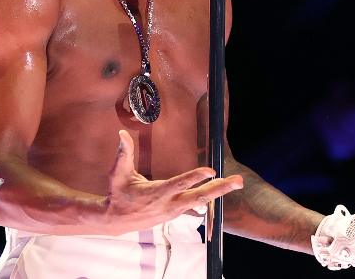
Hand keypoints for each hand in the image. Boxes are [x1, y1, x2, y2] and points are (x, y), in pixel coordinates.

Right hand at [104, 130, 242, 233]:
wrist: (116, 220)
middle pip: (199, 197)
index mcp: (156, 193)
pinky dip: (210, 199)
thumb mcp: (118, 173)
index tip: (211, 170)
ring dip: (219, 192)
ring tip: (237, 182)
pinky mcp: (176, 213)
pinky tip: (223, 191)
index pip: (179, 184)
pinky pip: (196, 206)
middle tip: (238, 181)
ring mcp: (174, 211)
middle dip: (220, 188)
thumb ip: (123, 153)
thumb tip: (122, 134)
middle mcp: (169, 204)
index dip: (195, 177)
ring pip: (201, 202)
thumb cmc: (118, 194)